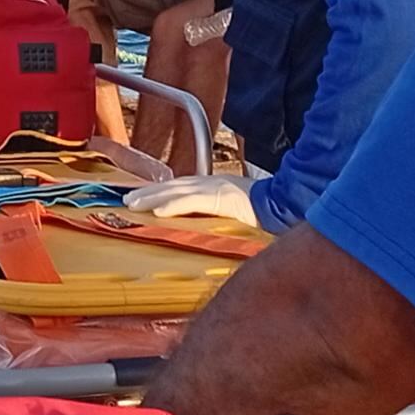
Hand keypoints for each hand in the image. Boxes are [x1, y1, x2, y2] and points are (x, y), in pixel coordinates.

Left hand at [124, 175, 256, 226]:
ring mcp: (215, 188)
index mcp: (214, 187)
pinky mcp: (220, 197)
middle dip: (148, 192)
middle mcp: (211, 183)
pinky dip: (173, 205)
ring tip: (133, 203)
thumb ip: (218, 218)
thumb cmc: (266, 213)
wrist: (287, 205)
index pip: (180, 187)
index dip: (159, 192)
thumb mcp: (236, 214)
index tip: (141, 198)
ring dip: (152, 197)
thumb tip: (204, 230)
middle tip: (127, 199)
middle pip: (172, 185)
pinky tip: (158, 210)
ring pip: (175, 190)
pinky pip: (191, 201)